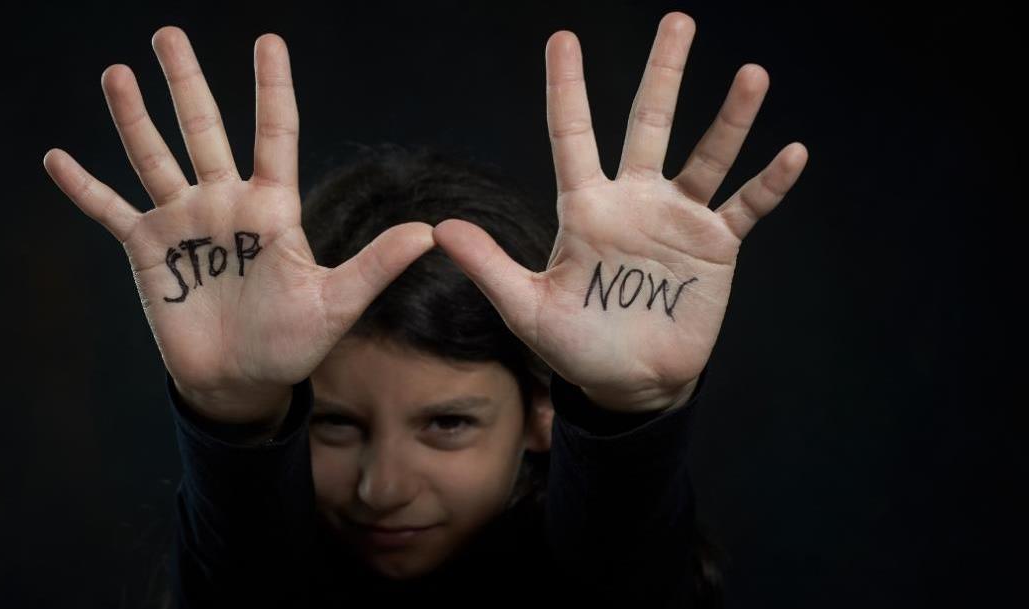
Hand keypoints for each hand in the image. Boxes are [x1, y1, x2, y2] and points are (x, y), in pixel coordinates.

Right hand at [43, 27, 434, 425]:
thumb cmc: (290, 343)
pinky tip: (56, 158)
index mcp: (271, 207)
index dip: (272, 88)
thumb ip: (375, 265)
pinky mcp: (147, 251)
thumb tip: (429, 234)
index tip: (269, 41)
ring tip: (117, 73)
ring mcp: (183, 223)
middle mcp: (224, 204)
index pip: (273, 134)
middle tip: (168, 34)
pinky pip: (110, 212)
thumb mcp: (336, 304)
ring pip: (154, 157)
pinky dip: (84, 188)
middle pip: (203, 129)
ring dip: (133, 117)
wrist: (240, 382)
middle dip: (185, 83)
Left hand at [433, 12, 808, 412]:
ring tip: (752, 74)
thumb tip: (440, 229)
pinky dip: (768, 184)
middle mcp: (634, 200)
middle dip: (663, 73)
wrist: (629, 385)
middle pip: (649, 124)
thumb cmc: (574, 344)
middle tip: (677, 21)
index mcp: (586, 207)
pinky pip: (745, 207)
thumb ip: (490, 265)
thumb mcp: (527, 306)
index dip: (567, 88)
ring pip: (707, 156)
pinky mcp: (715, 247)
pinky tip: (791, 153)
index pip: (572, 135)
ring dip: (730, 118)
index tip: (562, 39)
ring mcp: (678, 219)